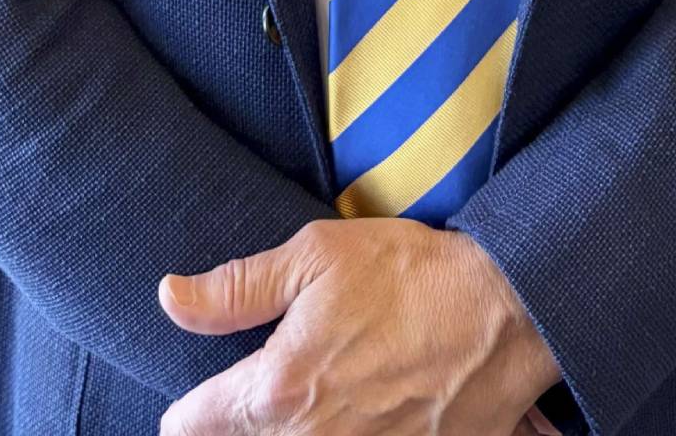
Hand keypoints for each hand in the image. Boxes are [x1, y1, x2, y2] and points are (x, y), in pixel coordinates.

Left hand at [156, 217, 562, 434]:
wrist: (506, 312)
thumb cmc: (410, 274)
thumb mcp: (315, 256)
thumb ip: (235, 288)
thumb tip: (169, 299)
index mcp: (279, 388)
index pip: (195, 423)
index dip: (187, 410)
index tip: (191, 402)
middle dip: (242, 423)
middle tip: (265, 392)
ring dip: (293, 430)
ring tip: (315, 398)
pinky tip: (358, 412)